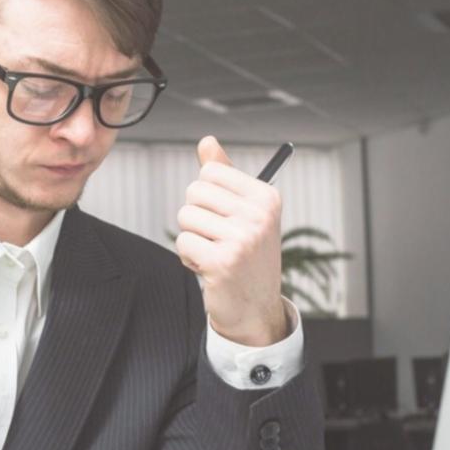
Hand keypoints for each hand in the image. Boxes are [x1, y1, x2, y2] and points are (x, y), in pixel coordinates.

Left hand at [175, 136, 287, 346]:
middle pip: (194, 192)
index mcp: (267, 197)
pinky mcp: (222, 261)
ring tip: (214, 253)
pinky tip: (208, 268)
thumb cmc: (245, 254)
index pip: (210, 171)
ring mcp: (242, 238)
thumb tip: (207, 141)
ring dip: (192, 238)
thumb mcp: (243, 211)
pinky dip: (188, 257)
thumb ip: (224, 175)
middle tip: (218, 239)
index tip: (224, 217)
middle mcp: (259, 215)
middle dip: (196, 216)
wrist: (255, 308)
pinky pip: (183, 242)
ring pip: (185, 216)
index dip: (206, 195)